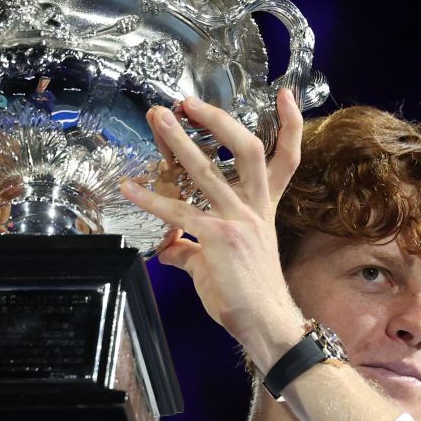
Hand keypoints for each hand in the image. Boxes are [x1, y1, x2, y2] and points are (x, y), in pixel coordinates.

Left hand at [119, 90, 306, 365]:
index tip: (286, 95)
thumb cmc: (247, 296)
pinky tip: (130, 188)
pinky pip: (179, 212)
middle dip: (217, 120)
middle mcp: (254, 208)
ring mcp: (238, 220)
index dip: (290, 125)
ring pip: (208, 170)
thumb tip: (167, 245)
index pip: (286, 159)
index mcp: (263, 208)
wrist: (265, 325)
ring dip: (179, 142)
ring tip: (159, 120)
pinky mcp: (218, 238)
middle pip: (246, 149)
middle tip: (186, 101)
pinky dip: (151, 199)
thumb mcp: (221, 263)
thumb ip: (191, 249)